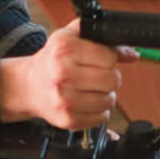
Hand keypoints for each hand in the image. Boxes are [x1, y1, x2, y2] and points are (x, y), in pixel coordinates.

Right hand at [0, 19, 138, 130]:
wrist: (27, 86)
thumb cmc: (51, 61)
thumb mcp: (70, 38)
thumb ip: (101, 38)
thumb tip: (132, 54)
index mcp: (64, 50)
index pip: (108, 57)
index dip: (109, 58)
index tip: (100, 60)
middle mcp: (63, 75)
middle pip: (111, 80)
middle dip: (109, 77)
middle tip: (97, 76)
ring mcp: (65, 100)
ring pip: (109, 100)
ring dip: (105, 95)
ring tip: (91, 89)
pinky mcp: (68, 119)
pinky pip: (102, 117)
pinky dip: (99, 111)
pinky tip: (86, 102)